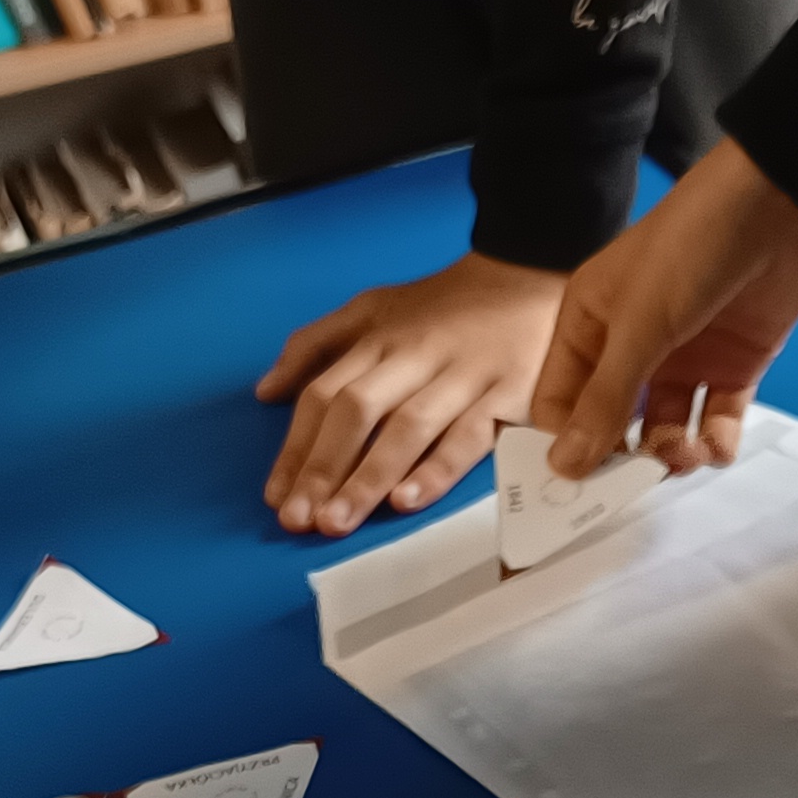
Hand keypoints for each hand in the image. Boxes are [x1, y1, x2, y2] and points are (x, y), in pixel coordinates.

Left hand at [257, 251, 565, 536]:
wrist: (531, 275)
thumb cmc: (447, 306)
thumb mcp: (374, 308)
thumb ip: (317, 345)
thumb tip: (266, 391)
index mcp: (379, 338)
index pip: (325, 395)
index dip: (297, 448)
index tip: (276, 496)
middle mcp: (415, 356)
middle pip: (357, 411)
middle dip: (323, 468)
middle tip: (298, 520)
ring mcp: (462, 377)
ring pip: (407, 428)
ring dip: (369, 477)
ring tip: (337, 522)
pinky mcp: (507, 395)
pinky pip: (469, 436)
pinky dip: (438, 469)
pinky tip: (407, 500)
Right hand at [529, 143, 797, 476]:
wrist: (782, 205)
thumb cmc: (693, 247)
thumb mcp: (639, 324)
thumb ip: (604, 398)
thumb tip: (562, 466)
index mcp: (587, 323)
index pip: (559, 402)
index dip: (567, 443)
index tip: (581, 483)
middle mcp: (629, 344)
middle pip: (610, 421)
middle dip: (621, 455)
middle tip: (636, 481)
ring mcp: (682, 356)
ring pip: (663, 426)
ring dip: (671, 451)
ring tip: (687, 454)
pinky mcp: (732, 363)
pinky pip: (715, 418)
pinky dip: (715, 441)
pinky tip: (716, 446)